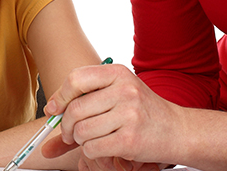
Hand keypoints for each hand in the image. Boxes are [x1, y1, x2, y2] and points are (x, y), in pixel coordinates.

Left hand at [41, 64, 179, 167]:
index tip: (54, 109)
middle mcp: (124, 90)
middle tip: (70, 134)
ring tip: (93, 139)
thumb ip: (83, 104)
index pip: (76, 79)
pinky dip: (92, 152)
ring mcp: (129, 115)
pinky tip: (104, 148)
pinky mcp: (130, 139)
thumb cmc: (144, 112)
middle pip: (75, 109)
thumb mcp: (118, 96)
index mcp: (118, 73)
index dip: (60, 96)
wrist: (178, 130)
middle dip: (66, 126)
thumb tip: (47, 121)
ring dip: (80, 141)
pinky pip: (92, 149)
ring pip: (81, 132)